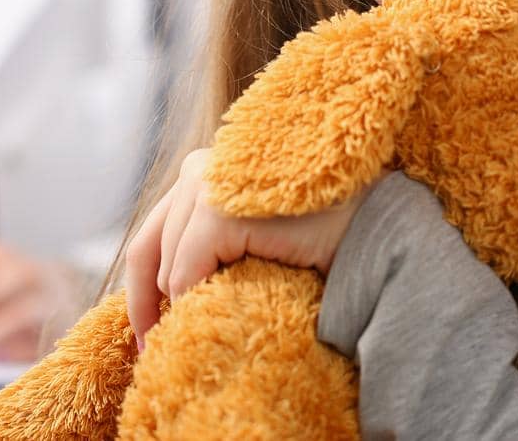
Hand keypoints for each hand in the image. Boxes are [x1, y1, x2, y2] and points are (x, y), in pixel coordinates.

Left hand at [124, 148, 374, 350]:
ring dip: (180, 305)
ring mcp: (208, 184)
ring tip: (198, 336)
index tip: (149, 337)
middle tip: (155, 352)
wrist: (374, 224)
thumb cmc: (320, 231)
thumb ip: (209, 247)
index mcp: (204, 168)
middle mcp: (199, 166)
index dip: (143, 292)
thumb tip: (164, 299)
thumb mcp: (251, 236)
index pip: (151, 235)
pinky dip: (194, 300)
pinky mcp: (220, 213)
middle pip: (146, 249)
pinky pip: (186, 272)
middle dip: (148, 305)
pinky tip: (218, 314)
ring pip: (166, 267)